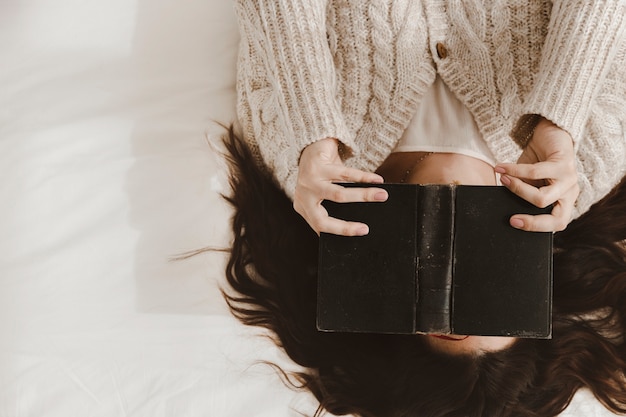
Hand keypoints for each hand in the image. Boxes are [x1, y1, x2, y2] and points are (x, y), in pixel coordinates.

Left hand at [293, 138, 387, 235]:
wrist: (313, 142)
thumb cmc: (322, 172)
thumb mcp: (325, 191)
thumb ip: (334, 205)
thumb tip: (359, 223)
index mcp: (303, 206)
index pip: (319, 226)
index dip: (337, 233)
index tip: (356, 235)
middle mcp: (303, 196)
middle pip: (322, 219)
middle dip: (345, 227)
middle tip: (365, 229)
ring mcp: (307, 181)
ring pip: (338, 195)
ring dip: (364, 196)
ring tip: (382, 196)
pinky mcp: (317, 166)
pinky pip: (345, 174)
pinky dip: (364, 177)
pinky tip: (376, 180)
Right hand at [495, 117, 579, 231]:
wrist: (550, 132)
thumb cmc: (537, 160)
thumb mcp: (529, 182)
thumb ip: (522, 193)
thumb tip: (504, 204)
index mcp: (564, 201)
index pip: (557, 224)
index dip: (536, 228)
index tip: (513, 222)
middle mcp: (571, 193)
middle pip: (557, 219)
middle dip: (532, 222)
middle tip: (512, 219)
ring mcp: (570, 180)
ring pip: (543, 198)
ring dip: (518, 191)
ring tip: (502, 180)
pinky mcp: (565, 164)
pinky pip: (535, 173)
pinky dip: (513, 171)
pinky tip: (500, 167)